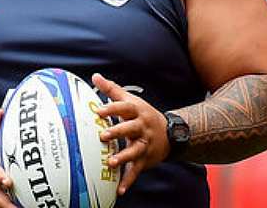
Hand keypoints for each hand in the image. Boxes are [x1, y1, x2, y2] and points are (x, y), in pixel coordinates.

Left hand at [92, 73, 170, 195]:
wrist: (171, 134)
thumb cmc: (143, 115)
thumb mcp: (131, 100)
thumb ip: (112, 90)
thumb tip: (95, 76)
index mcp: (137, 112)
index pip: (124, 108)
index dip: (111, 108)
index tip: (98, 111)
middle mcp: (142, 127)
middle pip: (130, 128)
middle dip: (117, 132)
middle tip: (103, 136)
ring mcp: (145, 144)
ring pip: (134, 151)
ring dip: (123, 157)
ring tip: (110, 163)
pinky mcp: (145, 159)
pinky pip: (136, 171)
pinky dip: (128, 181)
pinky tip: (119, 190)